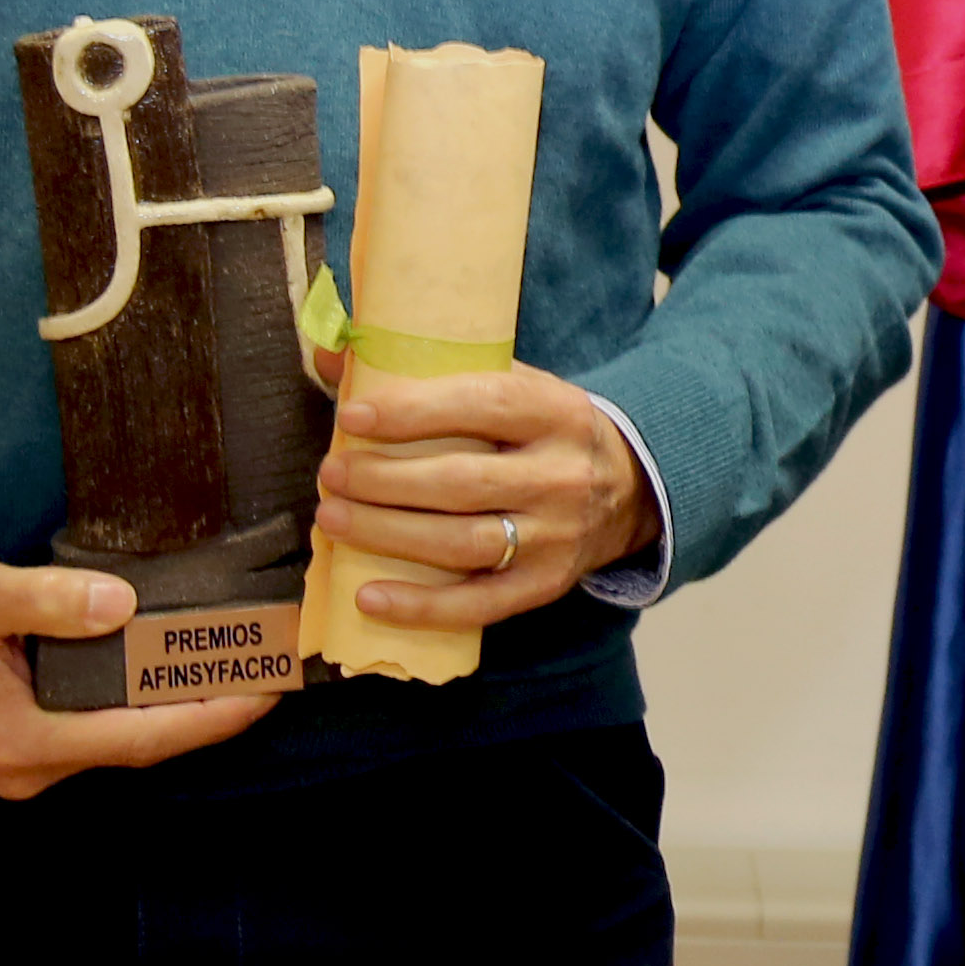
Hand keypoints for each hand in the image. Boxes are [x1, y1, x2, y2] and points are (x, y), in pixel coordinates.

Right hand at [0, 548, 280, 801]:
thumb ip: (49, 602)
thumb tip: (119, 605)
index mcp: (19, 741)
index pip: (141, 738)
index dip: (211, 718)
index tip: (267, 692)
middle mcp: (25, 766)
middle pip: (140, 747)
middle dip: (208, 713)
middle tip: (271, 672)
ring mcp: (19, 760)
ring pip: (120, 741)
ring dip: (177, 710)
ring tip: (240, 669)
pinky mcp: (17, 741)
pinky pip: (95, 730)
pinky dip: (138, 705)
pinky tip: (173, 672)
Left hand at [310, 358, 661, 626]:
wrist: (633, 487)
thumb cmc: (545, 430)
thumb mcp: (513, 384)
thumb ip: (434, 371)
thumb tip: (333, 358)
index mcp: (555, 411)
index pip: (482, 406)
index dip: (414, 412)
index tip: (353, 416)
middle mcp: (561, 475)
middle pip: (462, 482)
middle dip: (385, 480)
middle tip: (331, 474)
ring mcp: (556, 536)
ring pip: (464, 542)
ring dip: (389, 534)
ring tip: (332, 519)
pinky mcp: (546, 584)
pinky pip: (479, 604)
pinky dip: (421, 606)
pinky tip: (368, 597)